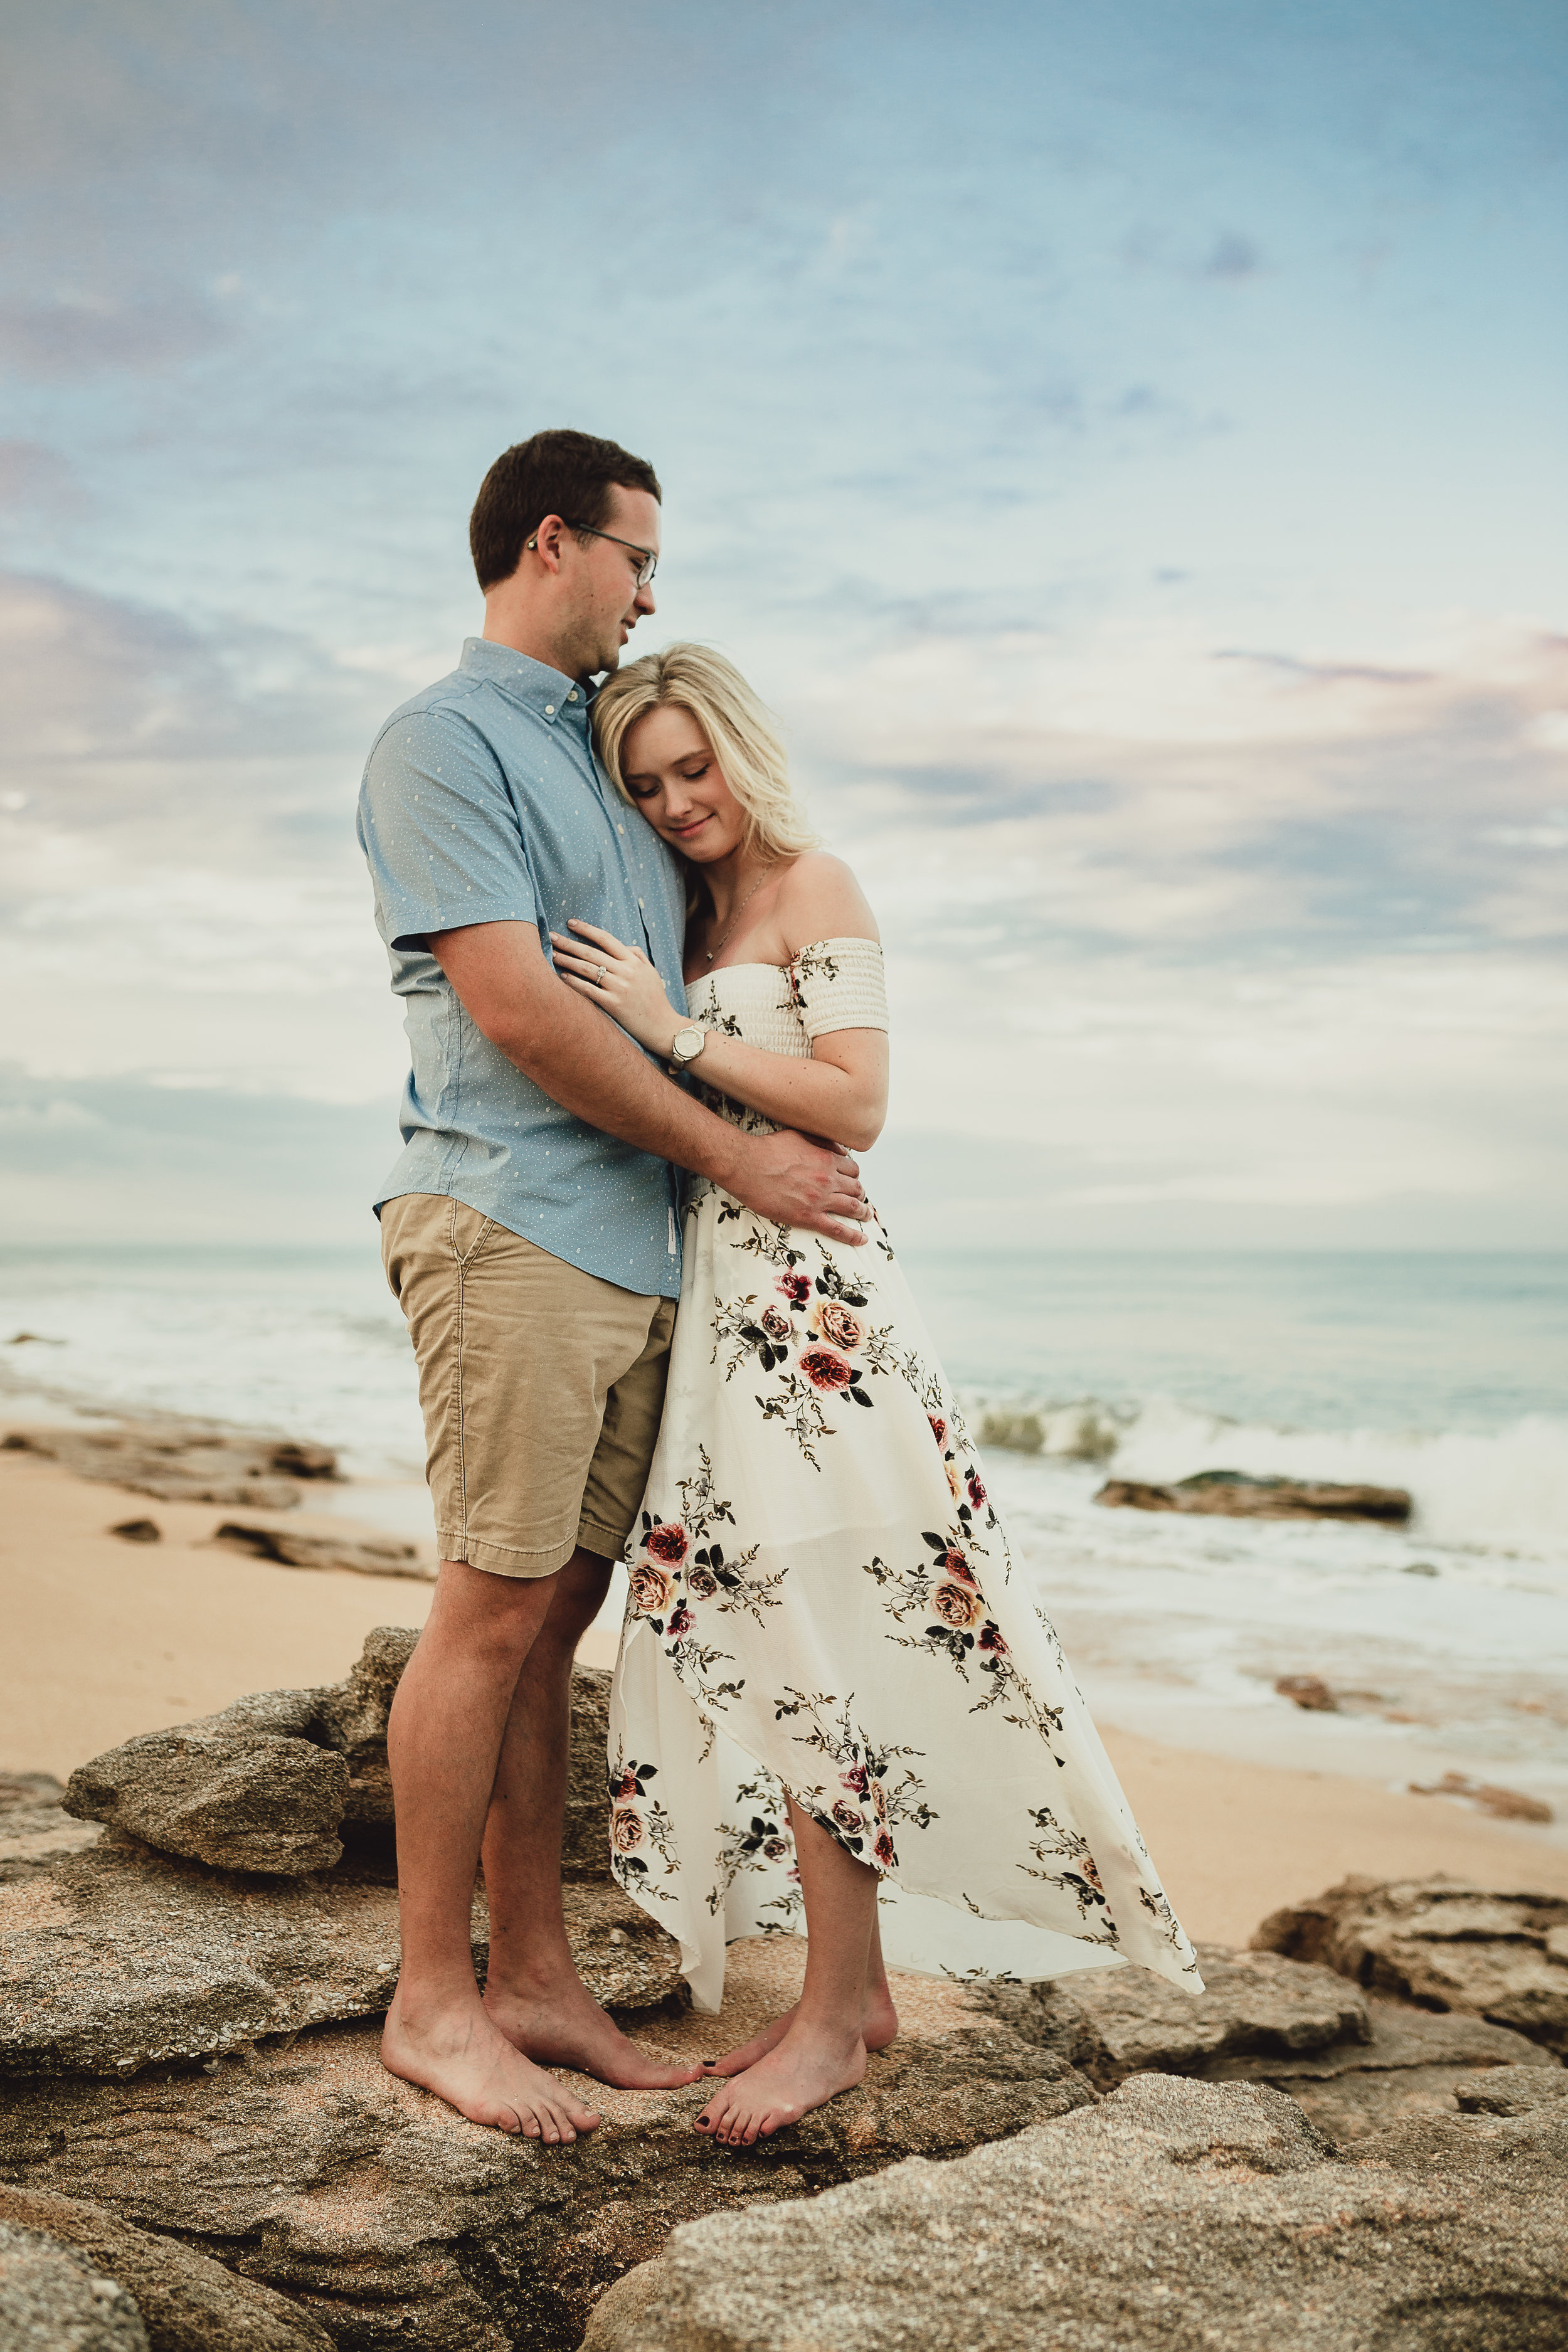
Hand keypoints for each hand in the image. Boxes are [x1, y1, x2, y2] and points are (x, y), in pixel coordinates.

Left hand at [550, 920, 677, 1054]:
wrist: (663, 1026)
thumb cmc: (655, 998)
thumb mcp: (651, 972)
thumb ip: (637, 955)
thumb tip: (623, 944)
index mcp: (634, 961)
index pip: (606, 939)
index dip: (587, 929)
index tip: (570, 923)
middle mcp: (626, 971)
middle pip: (591, 953)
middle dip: (569, 943)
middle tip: (552, 936)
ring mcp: (619, 988)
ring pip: (587, 969)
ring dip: (567, 961)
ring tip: (553, 955)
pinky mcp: (613, 1005)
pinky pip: (588, 990)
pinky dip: (573, 982)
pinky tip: (562, 977)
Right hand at [732, 1129, 869, 1247]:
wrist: (747, 1166)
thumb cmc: (768, 1149)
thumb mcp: (799, 1135)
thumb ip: (822, 1141)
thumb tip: (841, 1149)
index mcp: (827, 1159)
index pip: (853, 1169)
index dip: (854, 1175)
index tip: (851, 1180)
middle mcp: (828, 1180)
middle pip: (856, 1188)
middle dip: (860, 1193)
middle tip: (859, 1197)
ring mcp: (819, 1200)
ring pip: (852, 1208)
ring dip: (863, 1212)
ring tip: (866, 1216)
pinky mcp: (808, 1217)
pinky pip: (837, 1229)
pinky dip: (853, 1237)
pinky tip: (862, 1240)